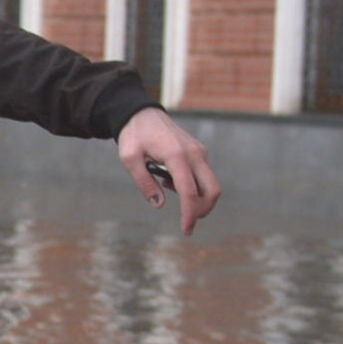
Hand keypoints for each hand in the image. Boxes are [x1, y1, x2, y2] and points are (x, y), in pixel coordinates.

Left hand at [118, 107, 219, 234]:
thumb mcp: (130, 159)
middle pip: (212, 190)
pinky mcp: (199, 152)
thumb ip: (144, 183)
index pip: (190, 192)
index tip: (186, 230)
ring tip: (164, 186)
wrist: (142, 113)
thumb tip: (159, 204)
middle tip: (185, 220)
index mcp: (177, 155)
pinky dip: (193, 187)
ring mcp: (199, 152)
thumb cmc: (134, 136)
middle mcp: (194, 153)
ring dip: (195, 198)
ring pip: (210, 184)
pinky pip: (203, 176)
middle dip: (202, 210)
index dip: (190, 214)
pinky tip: (170, 180)